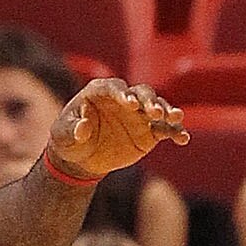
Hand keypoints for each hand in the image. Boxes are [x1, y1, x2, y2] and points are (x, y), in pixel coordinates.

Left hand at [45, 78, 189, 183]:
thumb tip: (83, 126)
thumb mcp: (63, 136)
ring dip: (168, 110)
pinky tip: (183, 138)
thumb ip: (72, 129)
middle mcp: (124, 99)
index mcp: (100, 92)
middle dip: (149, 100)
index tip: (129, 104)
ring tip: (176, 118)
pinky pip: (166, 129)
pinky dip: (176, 132)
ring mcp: (139, 114)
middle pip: (142, 93)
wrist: (83, 158)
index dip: (122, 93)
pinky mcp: (149, 131)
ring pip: (158, 107)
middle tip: (154, 112)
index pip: (114, 88)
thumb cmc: (68, 140)